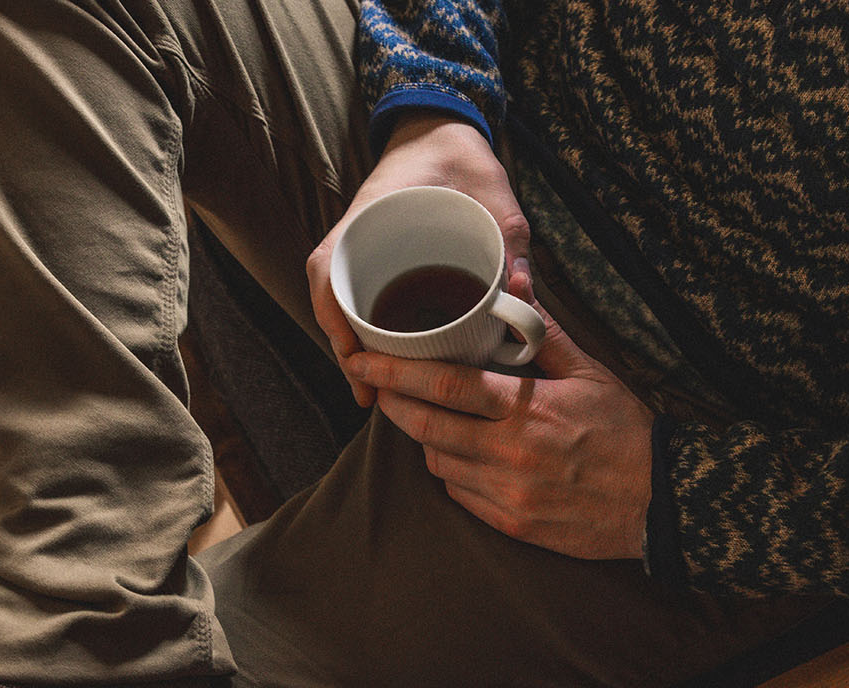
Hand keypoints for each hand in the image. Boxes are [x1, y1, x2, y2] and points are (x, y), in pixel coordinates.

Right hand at [313, 116, 533, 407]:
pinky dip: (368, 329)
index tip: (356, 363)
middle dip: (347, 353)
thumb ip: (512, 243)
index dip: (335, 322)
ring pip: (344, 304)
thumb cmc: (464, 159)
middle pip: (331, 301)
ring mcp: (364, 246)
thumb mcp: (496, 199)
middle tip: (372, 398)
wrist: (445, 129)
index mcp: (371, 216)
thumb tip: (522, 296)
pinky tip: (390, 363)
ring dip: (355, 346)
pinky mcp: (379, 256)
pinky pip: (362, 296)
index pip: (326, 272)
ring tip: (379, 394)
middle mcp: (357, 235)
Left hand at [342, 269, 649, 559]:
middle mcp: (510, 454)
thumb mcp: (590, 372)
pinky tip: (461, 453)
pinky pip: (460, 496)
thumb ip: (541, 330)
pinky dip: (451, 471)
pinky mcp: (512, 525)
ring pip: (437, 463)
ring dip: (424, 437)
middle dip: (391, 403)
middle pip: (425, 427)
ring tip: (426, 415)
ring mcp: (508, 495)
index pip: (444, 386)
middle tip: (376, 384)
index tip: (362, 359)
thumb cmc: (627, 431)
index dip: (394, 372)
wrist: (663, 503)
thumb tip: (512, 279)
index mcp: (527, 409)